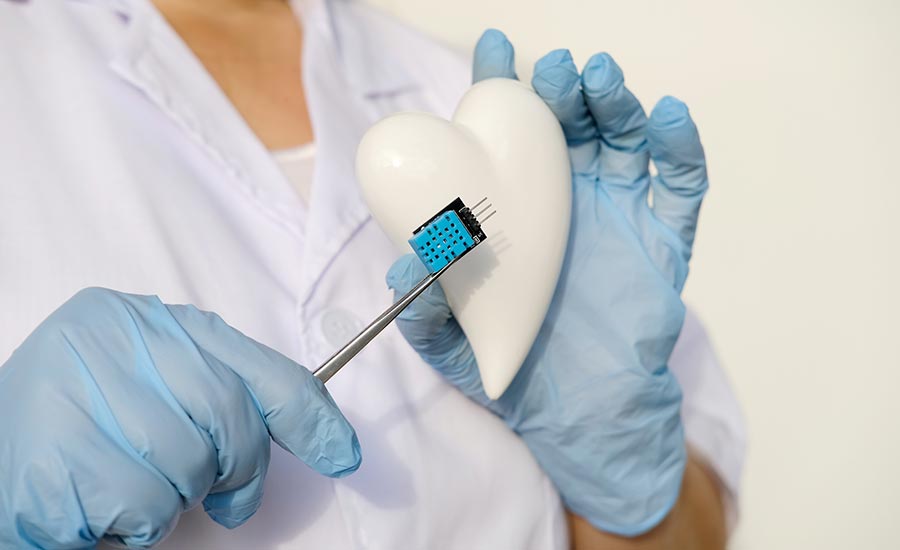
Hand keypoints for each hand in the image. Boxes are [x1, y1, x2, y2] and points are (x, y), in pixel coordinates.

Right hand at [0, 288, 359, 547]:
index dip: (306, 412)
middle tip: (224, 494)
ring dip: (172, 499)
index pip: (252, 363)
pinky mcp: (48, 455)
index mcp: (145, 320)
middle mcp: (107, 338)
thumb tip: (327, 435)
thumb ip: (228, 395)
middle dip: (238, 468)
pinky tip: (98, 503)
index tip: (342, 452)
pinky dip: (133, 524)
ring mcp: (72, 390)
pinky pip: (142, 507)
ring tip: (132, 484)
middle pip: (229, 416)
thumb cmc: (91, 425)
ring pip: (187, 468)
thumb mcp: (163, 389)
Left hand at [387, 29, 708, 535]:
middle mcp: (567, 199)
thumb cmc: (512, 368)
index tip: (493, 50)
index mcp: (516, 207)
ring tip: (601, 80)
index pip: (504, 135)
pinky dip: (680, 148)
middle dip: (562, 89)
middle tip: (555, 70)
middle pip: (568, 125)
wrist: (578, 413)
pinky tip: (670, 116)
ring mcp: (618, 214)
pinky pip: (679, 187)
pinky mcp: (662, 241)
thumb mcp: (448, 341)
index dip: (499, 89)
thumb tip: (402, 265)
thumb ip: (422, 306)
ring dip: (615, 104)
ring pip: (623, 142)